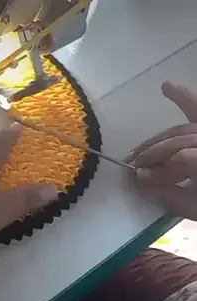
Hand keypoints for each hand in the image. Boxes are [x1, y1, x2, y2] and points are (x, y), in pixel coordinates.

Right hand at [125, 82, 196, 218]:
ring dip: (157, 140)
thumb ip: (175, 198)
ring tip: (137, 151)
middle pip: (179, 142)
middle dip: (152, 156)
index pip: (181, 160)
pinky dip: (183, 97)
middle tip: (133, 168)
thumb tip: (144, 183)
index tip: (139, 182)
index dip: (157, 171)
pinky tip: (166, 87)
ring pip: (183, 130)